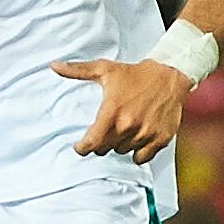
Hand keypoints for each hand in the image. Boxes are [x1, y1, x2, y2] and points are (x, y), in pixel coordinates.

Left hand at [55, 57, 192, 162]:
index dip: (83, 148)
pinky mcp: (161, 139)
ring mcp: (145, 134)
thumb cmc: (135, 73)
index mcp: (112, 112)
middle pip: (105, 149)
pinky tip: (134, 141)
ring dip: (118, 145)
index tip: (80, 147)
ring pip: (122, 151)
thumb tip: (54, 66)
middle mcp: (129, 126)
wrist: (170, 76)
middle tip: (101, 135)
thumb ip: (78, 70)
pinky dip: (136, 153)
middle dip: (100, 144)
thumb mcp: (104, 69)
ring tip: (119, 133)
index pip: (92, 143)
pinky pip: (142, 157)